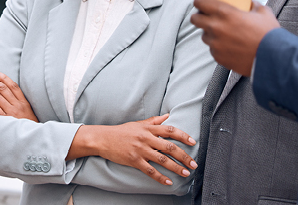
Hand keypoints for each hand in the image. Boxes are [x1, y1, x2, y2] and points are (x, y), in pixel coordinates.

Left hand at [0, 71, 38, 121]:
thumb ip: (18, 100)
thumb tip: (5, 89)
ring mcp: (11, 113)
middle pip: (2, 89)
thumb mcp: (27, 110)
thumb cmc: (28, 124)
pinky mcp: (5, 120)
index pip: (13, 86)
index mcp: (23, 102)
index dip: (3, 77)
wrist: (31, 138)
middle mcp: (17, 105)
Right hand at [70, 115, 197, 185]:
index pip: (169, 130)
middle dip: (184, 156)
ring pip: (162, 160)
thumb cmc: (122, 131)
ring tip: (186, 173)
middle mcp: (146, 138)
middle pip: (169, 147)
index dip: (183, 136)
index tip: (193, 142)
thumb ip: (154, 121)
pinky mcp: (134, 160)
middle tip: (194, 163)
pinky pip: (150, 171)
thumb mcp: (138, 123)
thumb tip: (168, 116)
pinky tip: (169, 182)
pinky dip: (161, 177)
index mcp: (148, 128)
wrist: (103, 139)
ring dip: (176, 167)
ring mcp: (140, 150)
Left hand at [190, 0, 280, 76]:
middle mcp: (216, 27)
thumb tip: (250, 3)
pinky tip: (230, 46)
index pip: (199, 2)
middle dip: (200, 16)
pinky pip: (212, 49)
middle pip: (195, 19)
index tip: (202, 1)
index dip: (200, 0)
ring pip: (204, 35)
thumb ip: (253, 5)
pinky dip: (218, 46)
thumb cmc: (269, 35)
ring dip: (210, 33)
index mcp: (225, 13)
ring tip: (223, 33)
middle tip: (208, 16)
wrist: (274, 60)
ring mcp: (215, 44)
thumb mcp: (263, 12)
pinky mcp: (218, 57)